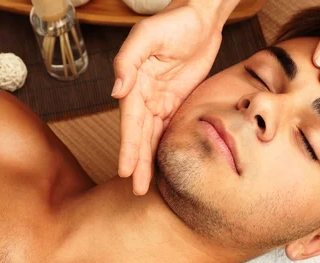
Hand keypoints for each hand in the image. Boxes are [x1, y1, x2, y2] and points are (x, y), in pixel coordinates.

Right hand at [112, 2, 222, 194]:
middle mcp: (144, 94)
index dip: (129, 148)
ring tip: (146, 186)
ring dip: (148, 161)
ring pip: (152, 137)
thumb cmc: (174, 20)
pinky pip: (168, 128)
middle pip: (140, 136)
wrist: (202, 17)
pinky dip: (163, 147)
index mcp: (135, 82)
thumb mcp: (147, 35)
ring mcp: (160, 99)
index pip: (130, 122)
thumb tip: (117, 92)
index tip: (127, 170)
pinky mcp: (177, 100)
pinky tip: (162, 164)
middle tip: (137, 190)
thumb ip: (128, 61)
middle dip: (137, 163)